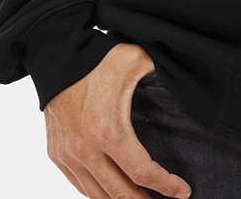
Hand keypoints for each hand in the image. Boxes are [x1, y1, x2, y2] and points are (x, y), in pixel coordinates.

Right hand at [43, 42, 191, 197]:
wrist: (59, 56)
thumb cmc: (99, 58)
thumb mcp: (137, 61)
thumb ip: (161, 73)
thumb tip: (184, 80)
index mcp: (108, 130)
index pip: (142, 172)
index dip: (166, 186)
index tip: (182, 191)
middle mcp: (85, 149)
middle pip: (119, 193)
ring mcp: (68, 155)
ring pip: (97, 195)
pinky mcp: (57, 154)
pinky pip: (79, 185)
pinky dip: (98, 193)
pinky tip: (112, 191)